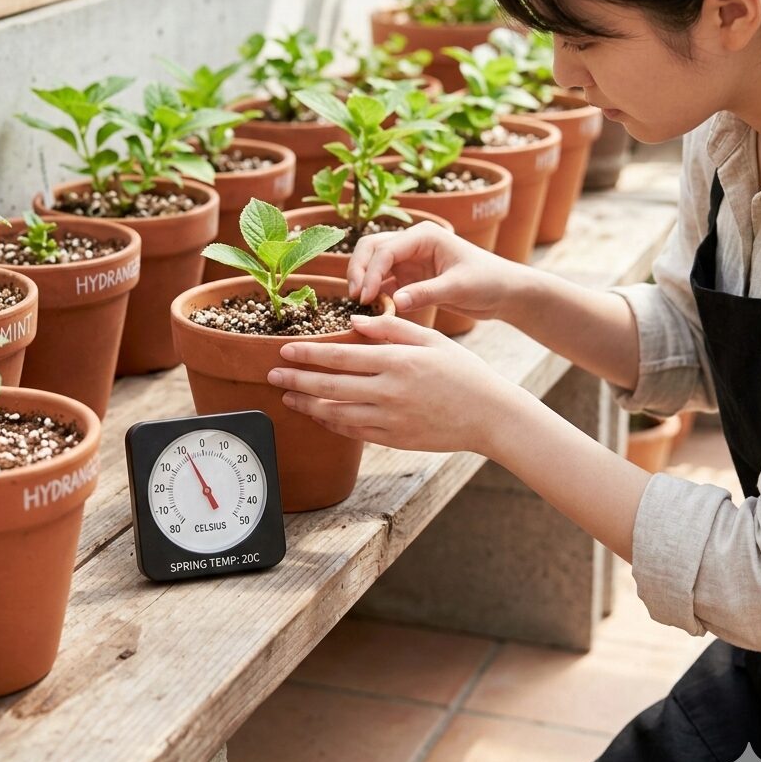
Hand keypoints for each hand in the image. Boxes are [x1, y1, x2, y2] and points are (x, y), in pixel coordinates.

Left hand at [266, 313, 515, 453]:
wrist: (490, 415)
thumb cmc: (462, 372)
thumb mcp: (431, 339)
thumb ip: (391, 328)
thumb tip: (354, 322)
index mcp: (397, 361)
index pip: (340, 356)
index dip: (308, 354)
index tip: (285, 351)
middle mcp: (389, 391)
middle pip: (329, 387)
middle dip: (295, 381)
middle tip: (271, 376)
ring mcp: (390, 418)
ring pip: (336, 413)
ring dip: (307, 406)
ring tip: (287, 399)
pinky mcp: (394, 439)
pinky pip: (354, 432)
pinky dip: (332, 424)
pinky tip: (319, 416)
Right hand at [347, 221, 524, 321]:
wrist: (504, 292)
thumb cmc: (488, 281)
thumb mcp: (458, 287)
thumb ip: (426, 294)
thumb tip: (394, 302)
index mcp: (424, 235)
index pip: (385, 249)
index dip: (370, 272)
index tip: (364, 297)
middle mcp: (413, 243)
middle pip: (371, 248)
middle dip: (358, 270)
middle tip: (355, 298)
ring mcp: (409, 259)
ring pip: (372, 264)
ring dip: (363, 281)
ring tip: (361, 305)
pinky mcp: (409, 277)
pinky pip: (383, 281)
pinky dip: (375, 293)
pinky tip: (374, 309)